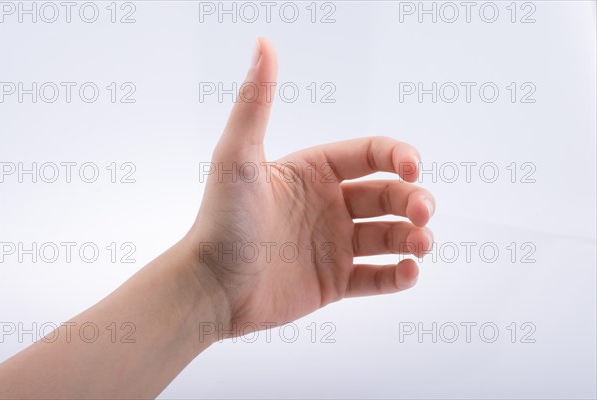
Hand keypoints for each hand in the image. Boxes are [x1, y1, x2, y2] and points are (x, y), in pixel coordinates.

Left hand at [185, 38, 435, 333]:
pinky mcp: (335, 281)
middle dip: (414, 201)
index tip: (413, 169)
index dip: (399, 157)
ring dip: (414, 237)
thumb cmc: (220, 221)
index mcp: (314, 172)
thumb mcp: (237, 157)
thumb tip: (264, 41)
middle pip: (389, 195)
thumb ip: (256, 102)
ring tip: (421, 245)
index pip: (371, 155)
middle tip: (422, 214)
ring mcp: (334, 244)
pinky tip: (407, 272)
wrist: (209, 287)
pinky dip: (399, 275)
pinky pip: (378, 277)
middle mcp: (329, 205)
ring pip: (390, 236)